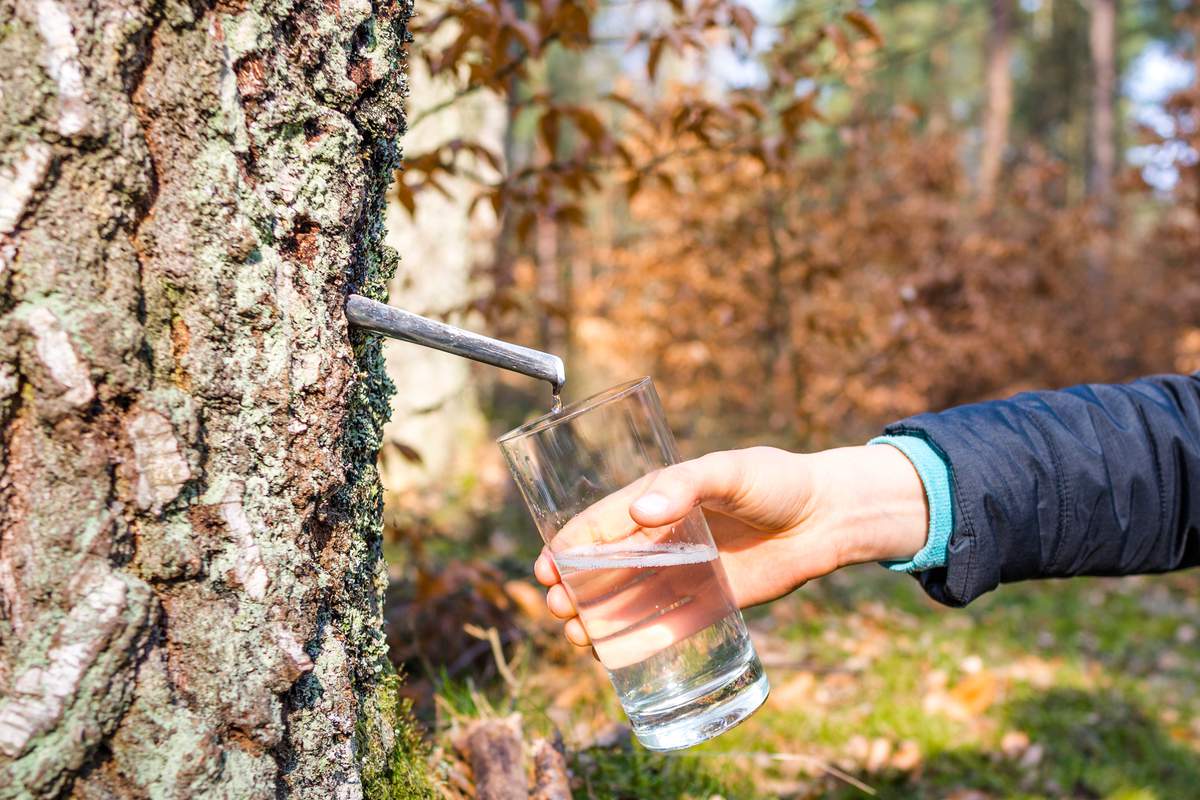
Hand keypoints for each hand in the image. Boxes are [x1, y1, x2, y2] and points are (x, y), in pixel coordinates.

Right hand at [533, 445, 928, 647]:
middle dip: (576, 589)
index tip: (546, 569)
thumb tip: (639, 511)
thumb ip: (686, 485)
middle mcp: (663, 538)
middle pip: (606, 568)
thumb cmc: (775, 482)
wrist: (828, 517)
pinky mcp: (711, 602)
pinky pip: (666, 624)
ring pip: (628, 600)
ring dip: (598, 618)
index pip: (600, 524)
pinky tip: (614, 656)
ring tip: (578, 637)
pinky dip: (638, 641)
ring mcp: (685, 572)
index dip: (569, 546)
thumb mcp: (728, 471)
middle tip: (559, 609)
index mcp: (659, 500)